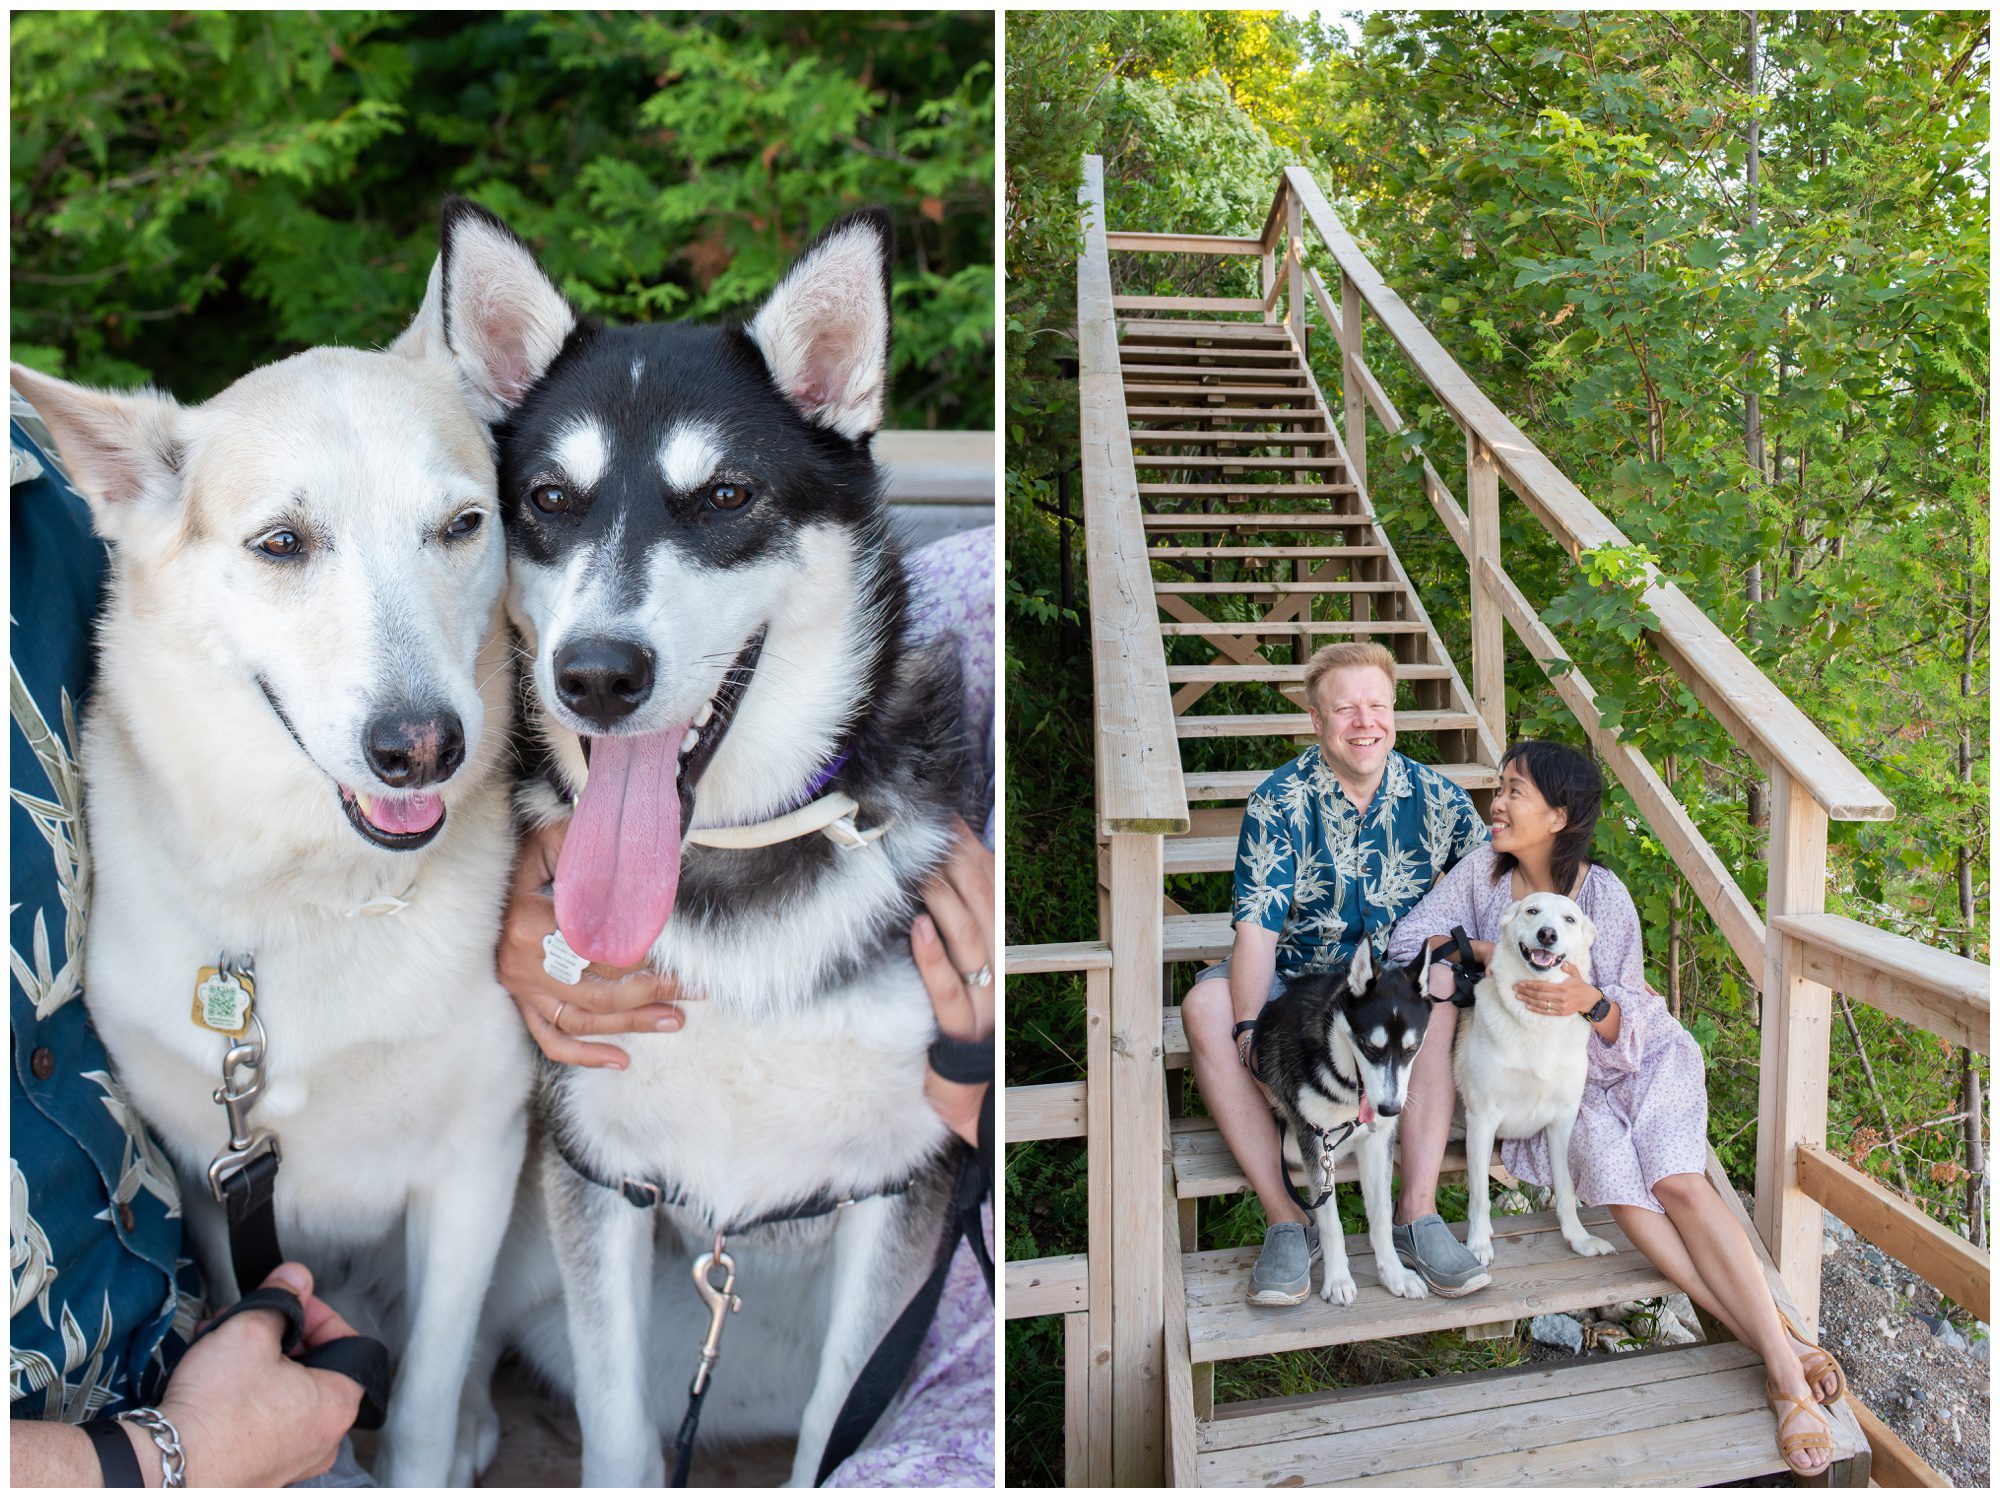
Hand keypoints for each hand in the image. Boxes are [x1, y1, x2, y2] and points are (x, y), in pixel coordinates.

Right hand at [157, 1264, 364, 1485]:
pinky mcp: (259, 1470)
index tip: (289, 1304)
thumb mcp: (249, 1332)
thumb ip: (279, 1299)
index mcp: (337, 1405)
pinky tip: (215, 1379)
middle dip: (277, 1336)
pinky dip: (243, 1396)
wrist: (165, 1468)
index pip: (346, 1342)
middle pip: (312, 1367)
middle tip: (249, 1323)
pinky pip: (261, 1421)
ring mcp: (290, 1459)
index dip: (314, 1313)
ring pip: (282, 1393)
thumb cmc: (215, 1411)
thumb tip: (295, 1279)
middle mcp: (322, 1439)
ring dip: (255, 1362)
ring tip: (223, 1345)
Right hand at [497, 819, 698, 1068]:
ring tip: (675, 1019)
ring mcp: (519, 986)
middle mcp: (522, 963)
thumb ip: (597, 855)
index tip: (682, 956)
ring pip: (581, 1020)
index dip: (645, 959)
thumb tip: (649, 873)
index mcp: (530, 924)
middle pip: (597, 993)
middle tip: (695, 990)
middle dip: (652, 993)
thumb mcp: (559, 839)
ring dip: (630, 1025)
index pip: (601, 955)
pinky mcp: (520, 998)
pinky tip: (621, 1060)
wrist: (486, 864)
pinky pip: (550, 1037)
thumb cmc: (532, 849)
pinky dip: (584, 1054)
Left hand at [914, 817, 992, 1147]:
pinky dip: (933, 957)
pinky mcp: (960, 1031)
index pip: (991, 890)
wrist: (981, 1101)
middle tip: (933, 830)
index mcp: (1003, 951)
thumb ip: (964, 930)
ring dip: (944, 898)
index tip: (948, 820)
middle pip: (982, 907)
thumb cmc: (971, 1031)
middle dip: (959, 864)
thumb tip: (946, 876)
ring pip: (967, 939)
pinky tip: (918, 928)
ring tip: (922, 866)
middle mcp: (1000, 970)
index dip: (972, 852)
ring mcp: (983, 1000)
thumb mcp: (973, 976)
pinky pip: (946, 989)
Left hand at [1512, 961, 1598, 1016]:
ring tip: (1518, 996)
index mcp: (1562, 988)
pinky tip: (1527, 1006)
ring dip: (1528, 1000)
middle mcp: (1560, 998)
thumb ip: (1569, 967)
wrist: (1589, 1000)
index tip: (1520, 983)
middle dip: (1525, 991)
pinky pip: (1546, 1012)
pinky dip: (1536, 1009)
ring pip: (1540, 1004)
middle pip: (1539, 995)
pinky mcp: (1560, 1013)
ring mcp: (1560, 1006)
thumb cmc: (1580, 985)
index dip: (1530, 984)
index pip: (1542, 986)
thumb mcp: (1576, 974)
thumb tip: (1561, 962)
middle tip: (1515, 988)